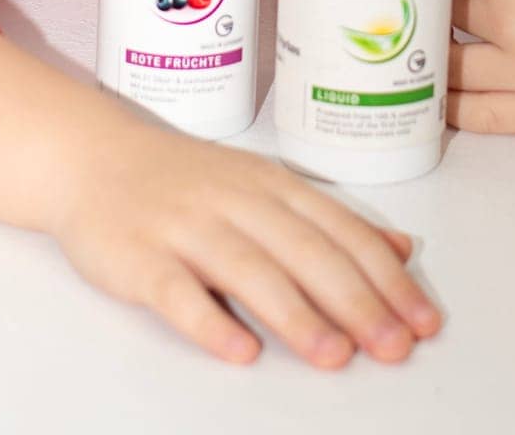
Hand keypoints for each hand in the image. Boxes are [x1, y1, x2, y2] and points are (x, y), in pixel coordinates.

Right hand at [45, 110, 443, 368]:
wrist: (92, 157)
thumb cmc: (185, 180)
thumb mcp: (264, 184)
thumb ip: (328, 218)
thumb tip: (401, 249)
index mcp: (271, 184)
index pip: (341, 230)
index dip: (385, 276)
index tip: (422, 320)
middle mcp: (234, 200)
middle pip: (304, 250)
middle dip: (355, 300)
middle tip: (394, 347)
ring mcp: (185, 227)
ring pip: (248, 269)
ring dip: (295, 314)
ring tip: (335, 356)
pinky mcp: (138, 257)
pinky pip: (176, 292)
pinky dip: (210, 321)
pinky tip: (240, 351)